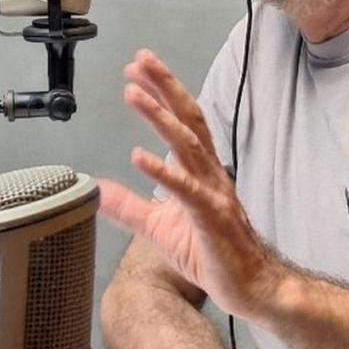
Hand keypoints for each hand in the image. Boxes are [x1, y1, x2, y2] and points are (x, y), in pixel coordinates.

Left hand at [98, 49, 286, 318]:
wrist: (250, 287)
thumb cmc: (213, 254)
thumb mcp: (159, 228)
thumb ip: (129, 207)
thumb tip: (97, 190)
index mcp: (201, 172)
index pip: (182, 122)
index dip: (162, 93)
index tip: (139, 69)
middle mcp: (210, 174)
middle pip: (188, 120)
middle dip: (164, 88)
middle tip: (139, 61)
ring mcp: (213, 193)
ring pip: (186, 145)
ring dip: (159, 116)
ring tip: (133, 94)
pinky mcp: (211, 218)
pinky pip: (185, 190)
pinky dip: (163, 171)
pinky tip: (139, 156)